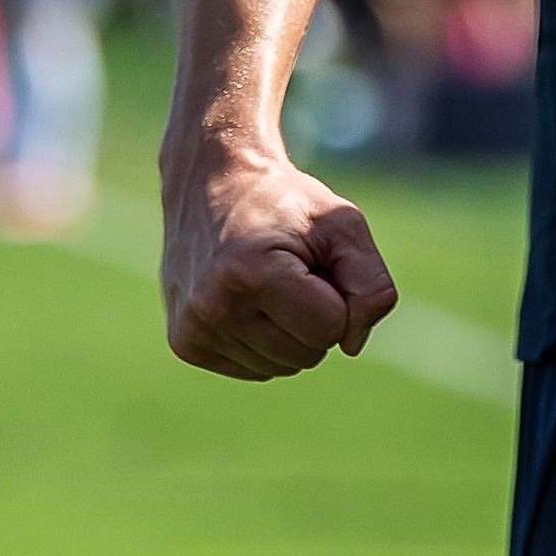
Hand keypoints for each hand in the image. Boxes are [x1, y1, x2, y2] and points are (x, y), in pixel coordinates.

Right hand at [162, 140, 398, 379]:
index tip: (315, 261)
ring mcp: (192, 330)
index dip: (340, 297)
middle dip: (317, 316)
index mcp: (250, 274)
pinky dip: (267, 342)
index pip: (331, 329)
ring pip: (282, 367)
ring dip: (291, 331)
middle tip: (293, 270)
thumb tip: (352, 345)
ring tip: (270, 283)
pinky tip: (249, 301)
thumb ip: (370, 284)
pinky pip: (256, 369)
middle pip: (308, 353)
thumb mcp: (343, 225)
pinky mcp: (185, 343)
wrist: (213, 186)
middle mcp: (212, 308)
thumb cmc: (286, 204)